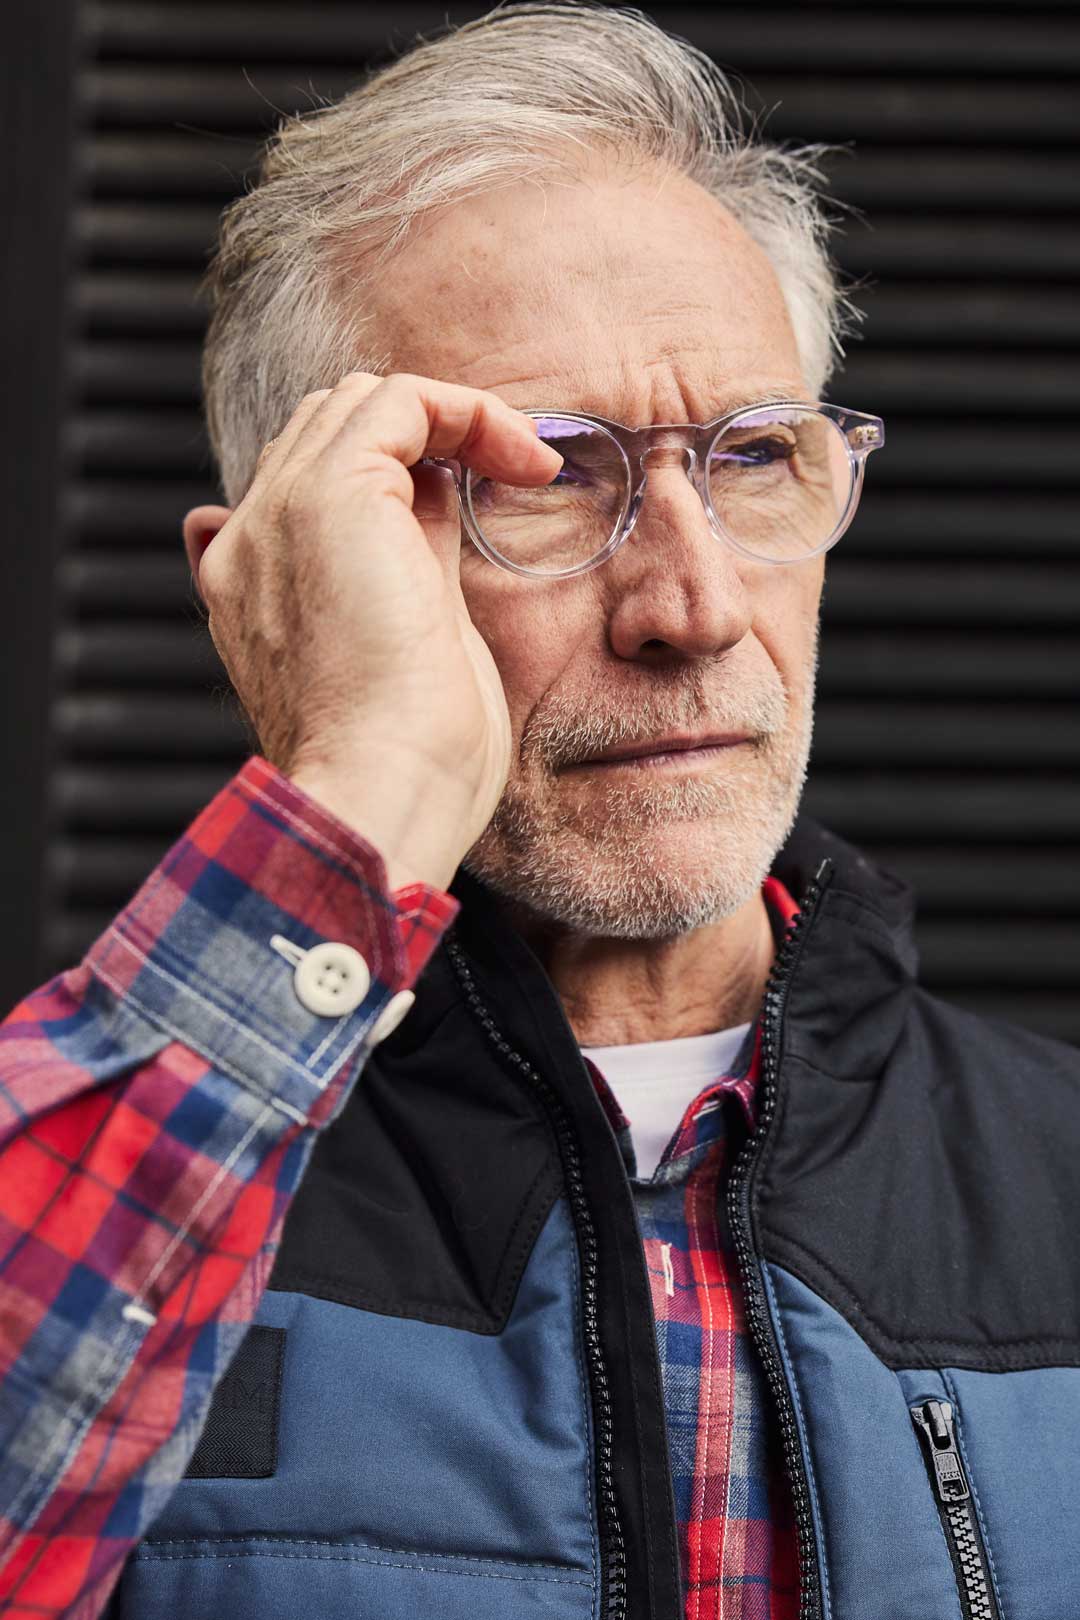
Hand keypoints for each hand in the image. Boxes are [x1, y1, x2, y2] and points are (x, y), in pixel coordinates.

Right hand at [194, 371, 561, 888]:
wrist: (379, 796)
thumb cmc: (408, 765)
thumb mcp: (409, 643)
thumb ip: (411, 561)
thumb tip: (441, 496)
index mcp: (253, 587)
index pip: (313, 485)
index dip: (401, 476)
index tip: (481, 500)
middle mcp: (248, 541)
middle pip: (330, 430)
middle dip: (424, 438)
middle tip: (510, 476)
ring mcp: (278, 513)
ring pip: (359, 405)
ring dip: (451, 420)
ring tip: (522, 464)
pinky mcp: (330, 494)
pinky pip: (400, 400)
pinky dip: (467, 411)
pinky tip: (521, 457)